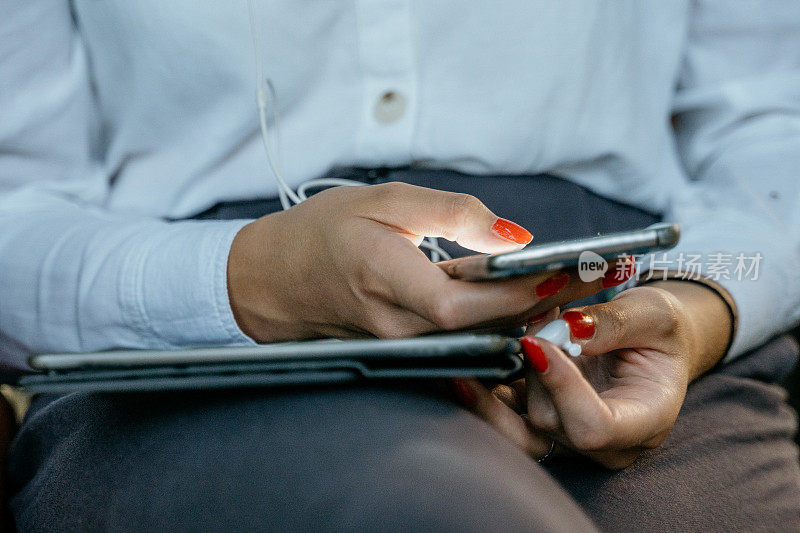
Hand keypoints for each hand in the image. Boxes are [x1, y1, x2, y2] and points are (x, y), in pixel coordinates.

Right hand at [227, 182, 608, 341]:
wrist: (273, 278)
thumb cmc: (322, 232)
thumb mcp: (385, 200)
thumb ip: (452, 214)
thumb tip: (515, 237)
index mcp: (384, 282)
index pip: (463, 304)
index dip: (517, 293)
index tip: (567, 271)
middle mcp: (395, 326)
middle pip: (483, 328)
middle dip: (545, 303)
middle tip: (597, 276)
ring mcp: (400, 344)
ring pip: (478, 338)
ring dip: (530, 314)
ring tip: (576, 284)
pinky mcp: (405, 347)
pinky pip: (461, 339)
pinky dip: (500, 320)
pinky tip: (530, 299)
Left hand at [464, 281, 731, 467]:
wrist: (647, 343)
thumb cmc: (657, 331)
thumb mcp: (652, 316)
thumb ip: (615, 324)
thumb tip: (571, 328)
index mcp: (644, 422)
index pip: (595, 427)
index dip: (562, 388)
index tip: (537, 342)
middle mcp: (604, 443)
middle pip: (548, 423)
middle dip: (531, 369)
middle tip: (529, 323)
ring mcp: (567, 437)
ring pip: (514, 428)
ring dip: (494, 383)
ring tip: (484, 339)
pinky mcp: (537, 421)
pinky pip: (501, 414)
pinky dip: (484, 386)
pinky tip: (468, 355)